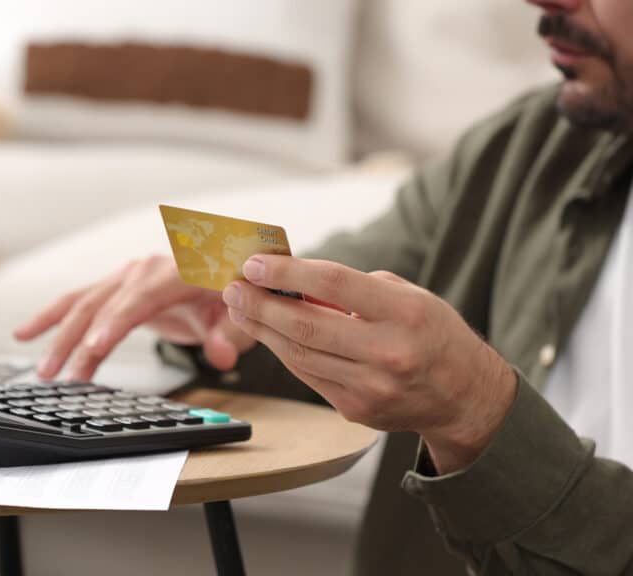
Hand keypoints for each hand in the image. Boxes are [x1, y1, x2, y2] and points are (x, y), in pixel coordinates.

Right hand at [15, 254, 255, 380]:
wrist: (228, 269)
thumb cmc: (234, 292)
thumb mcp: (242, 315)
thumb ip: (231, 333)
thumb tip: (221, 355)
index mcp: (174, 271)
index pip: (138, 298)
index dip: (115, 323)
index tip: (94, 348)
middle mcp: (143, 269)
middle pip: (101, 304)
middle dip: (77, 341)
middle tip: (59, 375)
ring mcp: (126, 277)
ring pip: (83, 304)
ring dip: (58, 336)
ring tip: (43, 369)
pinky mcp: (116, 288)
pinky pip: (78, 302)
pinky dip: (51, 317)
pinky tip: (23, 334)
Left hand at [223, 255, 516, 473]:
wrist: (464, 396)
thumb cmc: (432, 334)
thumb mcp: (408, 296)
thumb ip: (354, 289)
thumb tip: (294, 280)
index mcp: (405, 313)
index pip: (333, 285)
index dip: (288, 273)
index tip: (256, 263)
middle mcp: (388, 352)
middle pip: (306, 324)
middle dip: (260, 303)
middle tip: (234, 287)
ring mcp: (370, 387)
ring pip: (299, 353)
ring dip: (262, 328)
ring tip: (240, 307)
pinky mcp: (355, 409)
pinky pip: (307, 375)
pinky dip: (283, 351)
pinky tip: (266, 333)